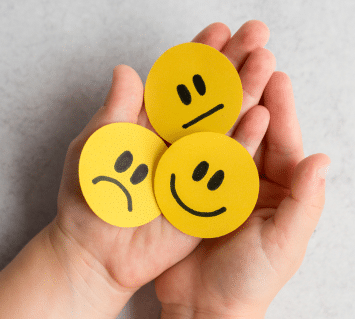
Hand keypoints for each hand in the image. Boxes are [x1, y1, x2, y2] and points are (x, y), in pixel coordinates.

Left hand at [47, 20, 287, 318]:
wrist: (93, 250)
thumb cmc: (88, 197)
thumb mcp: (96, 144)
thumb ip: (116, 109)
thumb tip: (126, 69)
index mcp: (152, 125)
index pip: (181, 83)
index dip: (199, 57)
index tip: (219, 31)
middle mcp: (178, 142)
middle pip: (211, 98)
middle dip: (234, 64)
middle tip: (257, 34)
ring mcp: (194, 166)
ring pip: (225, 125)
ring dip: (246, 92)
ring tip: (266, 62)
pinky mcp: (205, 195)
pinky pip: (228, 167)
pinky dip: (244, 142)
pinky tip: (261, 116)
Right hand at [155, 21, 330, 318]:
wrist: (204, 308)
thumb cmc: (249, 282)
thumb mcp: (283, 243)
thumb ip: (304, 203)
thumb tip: (322, 159)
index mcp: (280, 191)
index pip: (282, 142)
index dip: (279, 108)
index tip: (275, 73)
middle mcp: (251, 181)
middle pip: (253, 129)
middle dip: (251, 92)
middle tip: (248, 55)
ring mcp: (218, 182)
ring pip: (221, 134)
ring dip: (219, 102)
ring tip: (215, 69)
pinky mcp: (190, 189)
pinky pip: (192, 153)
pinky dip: (189, 129)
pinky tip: (183, 104)